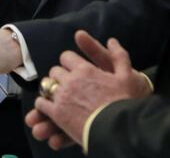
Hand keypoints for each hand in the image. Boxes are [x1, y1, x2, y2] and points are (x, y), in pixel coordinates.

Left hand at [29, 31, 150, 147]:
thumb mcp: (128, 76)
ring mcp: (62, 96)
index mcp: (85, 69)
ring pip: (46, 86)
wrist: (119, 129)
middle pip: (55, 71)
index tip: (74, 70)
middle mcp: (71, 80)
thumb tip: (112, 41)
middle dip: (60, 76)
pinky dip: (43, 104)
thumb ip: (118, 56)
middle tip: (67, 86)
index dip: (69, 62)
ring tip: (59, 98)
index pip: (66, 57)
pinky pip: (41, 103)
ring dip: (51, 90)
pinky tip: (51, 110)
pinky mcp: (57, 114)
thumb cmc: (125, 102)